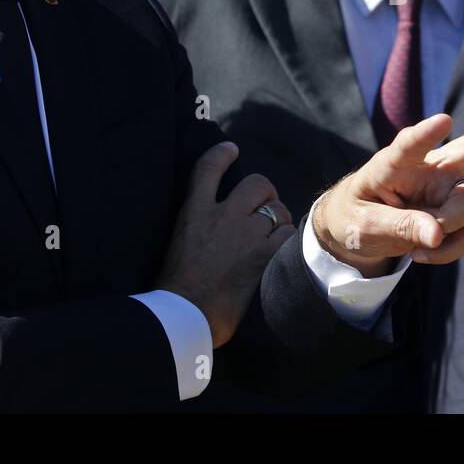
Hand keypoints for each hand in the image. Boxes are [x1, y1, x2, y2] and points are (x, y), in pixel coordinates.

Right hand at [156, 142, 295, 347]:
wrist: (186, 314)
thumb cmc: (175, 287)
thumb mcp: (177, 242)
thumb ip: (196, 225)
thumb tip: (210, 221)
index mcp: (194, 212)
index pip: (208, 168)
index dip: (222, 154)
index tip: (231, 149)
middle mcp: (222, 217)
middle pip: (257, 184)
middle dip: (265, 192)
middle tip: (265, 204)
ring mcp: (245, 235)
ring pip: (277, 210)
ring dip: (279, 219)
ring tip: (274, 232)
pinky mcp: (263, 256)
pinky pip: (288, 234)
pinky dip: (288, 239)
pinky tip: (282, 248)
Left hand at [312, 114, 463, 276]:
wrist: (357, 231)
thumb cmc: (356, 218)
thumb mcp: (363, 228)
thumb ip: (398, 227)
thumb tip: (437, 235)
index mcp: (394, 163)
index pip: (409, 146)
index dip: (425, 135)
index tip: (443, 122)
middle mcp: (429, 169)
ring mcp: (448, 190)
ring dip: (453, 226)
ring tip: (421, 244)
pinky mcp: (458, 214)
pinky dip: (453, 249)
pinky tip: (426, 252)